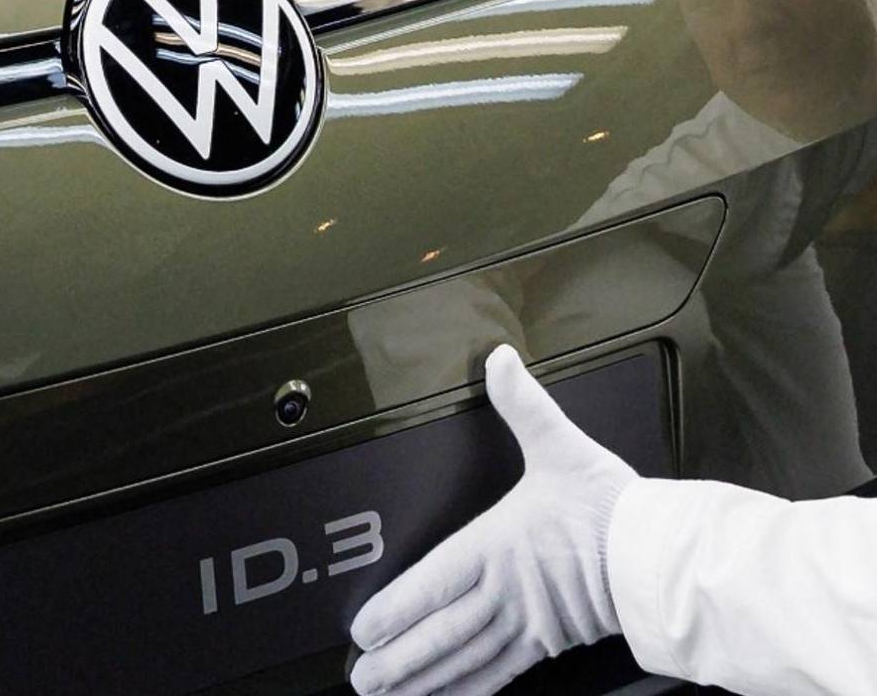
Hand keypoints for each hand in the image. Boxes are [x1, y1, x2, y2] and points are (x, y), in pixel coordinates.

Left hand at [348, 344, 636, 695]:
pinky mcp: (548, 643)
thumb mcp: (561, 447)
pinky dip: (468, 692)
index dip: (395, 610)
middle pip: (440, 634)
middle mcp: (504, 591)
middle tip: (362, 679)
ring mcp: (526, 623)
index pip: (432, 583)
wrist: (661, 556)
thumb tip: (500, 362)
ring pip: (464, 660)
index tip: (363, 630)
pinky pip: (500, 675)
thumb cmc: (610, 508)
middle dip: (398, 659)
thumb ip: (523, 405)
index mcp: (496, 546)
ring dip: (424, 681)